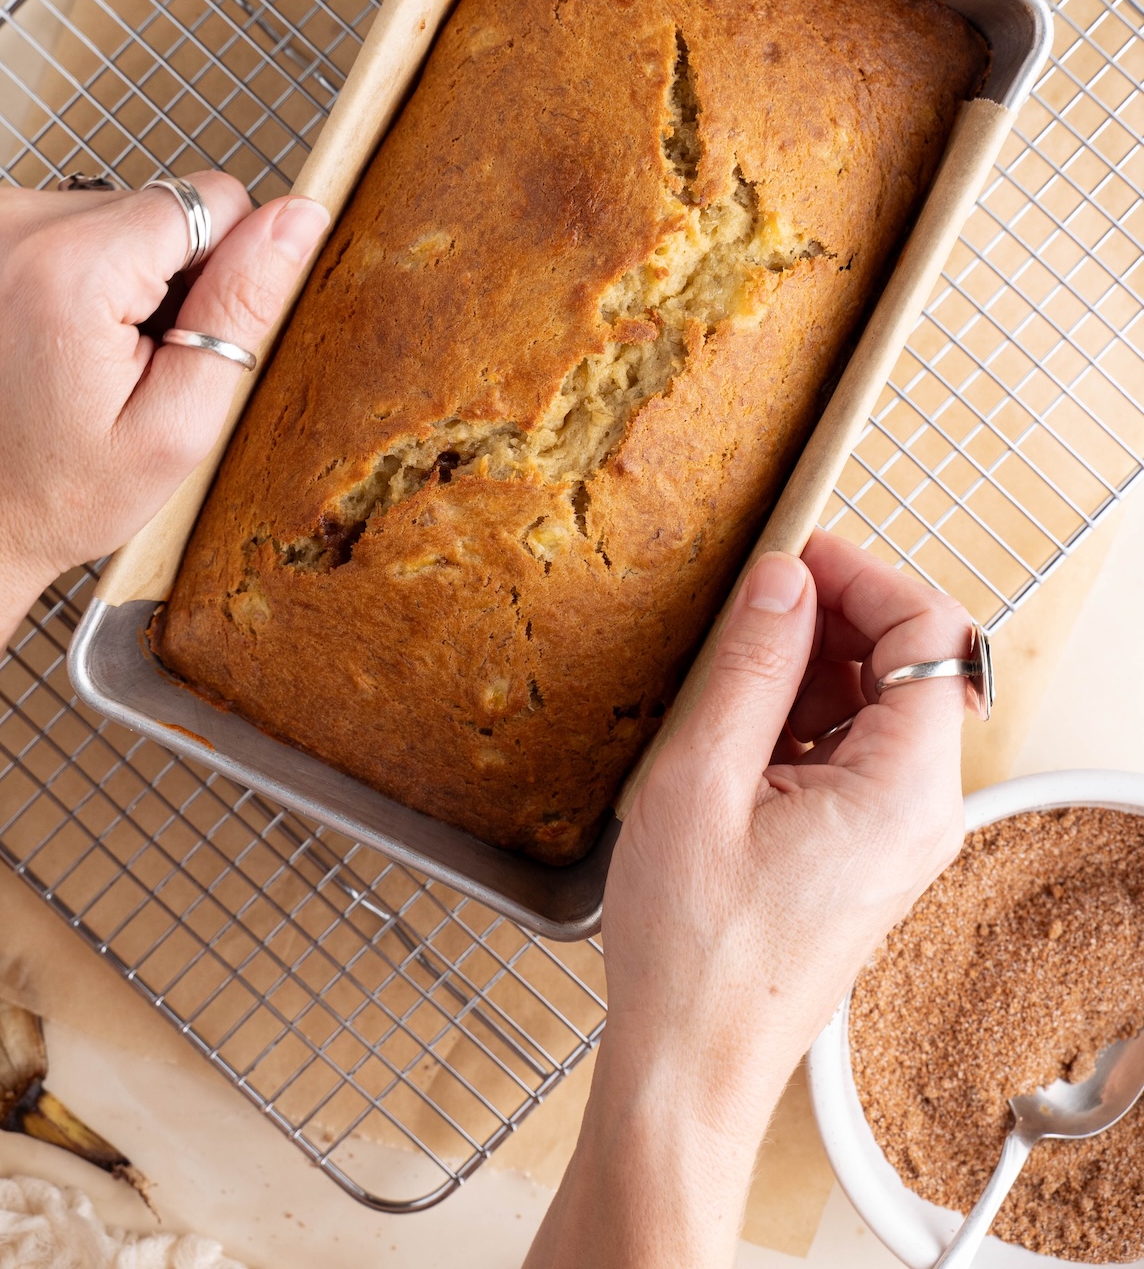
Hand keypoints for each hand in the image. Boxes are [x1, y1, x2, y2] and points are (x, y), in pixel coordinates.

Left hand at [0, 174, 329, 872]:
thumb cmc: (42, 510)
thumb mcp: (171, 440)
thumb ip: (242, 320)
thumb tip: (301, 219)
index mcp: (72, 268)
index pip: (208, 199)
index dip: (221, 281)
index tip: (187, 349)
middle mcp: (1, 223)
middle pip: (147, 207)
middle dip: (158, 284)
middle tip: (122, 379)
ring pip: (94, 218)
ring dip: (103, 287)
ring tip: (72, 374)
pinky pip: (38, 229)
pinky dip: (49, 283)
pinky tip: (28, 360)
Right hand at [526, 531, 973, 1267]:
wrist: (689, 1065)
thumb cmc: (693, 949)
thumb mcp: (702, 779)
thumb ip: (750, 665)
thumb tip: (782, 578)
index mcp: (905, 786)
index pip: (930, 632)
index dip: (863, 574)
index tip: (794, 555)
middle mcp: (921, 807)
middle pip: (910, 664)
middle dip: (835, 616)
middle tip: (750, 603)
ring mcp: (895, 832)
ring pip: (875, 706)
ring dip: (810, 668)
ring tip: (727, 673)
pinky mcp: (861, 850)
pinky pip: (849, 752)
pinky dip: (800, 719)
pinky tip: (734, 729)